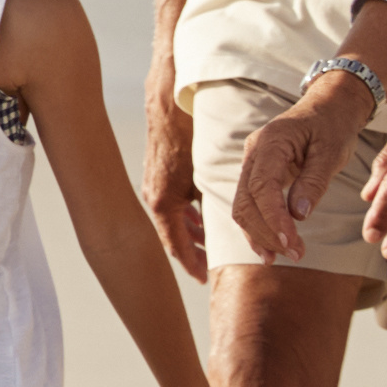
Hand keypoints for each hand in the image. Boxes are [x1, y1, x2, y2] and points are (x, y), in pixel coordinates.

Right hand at [141, 98, 208, 284]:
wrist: (167, 107)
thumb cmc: (188, 138)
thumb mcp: (204, 176)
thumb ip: (212, 203)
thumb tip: (232, 227)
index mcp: (163, 204)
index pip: (176, 246)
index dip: (192, 264)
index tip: (204, 279)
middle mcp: (154, 199)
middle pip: (174, 237)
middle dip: (193, 251)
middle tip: (211, 266)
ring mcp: (154, 188)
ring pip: (172, 221)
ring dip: (191, 233)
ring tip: (209, 244)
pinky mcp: (158, 177)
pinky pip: (171, 206)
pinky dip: (185, 216)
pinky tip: (199, 217)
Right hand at [230, 77, 368, 260]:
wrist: (328, 108)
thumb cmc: (333, 126)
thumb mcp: (332, 151)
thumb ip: (314, 182)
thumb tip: (298, 215)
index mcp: (270, 141)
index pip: (262, 186)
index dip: (273, 218)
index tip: (291, 242)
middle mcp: (253, 153)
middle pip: (245, 201)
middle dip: (267, 232)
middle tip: (296, 254)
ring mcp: (251, 164)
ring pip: (242, 207)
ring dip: (260, 235)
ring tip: (285, 256)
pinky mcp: (257, 176)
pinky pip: (249, 205)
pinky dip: (258, 228)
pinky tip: (272, 247)